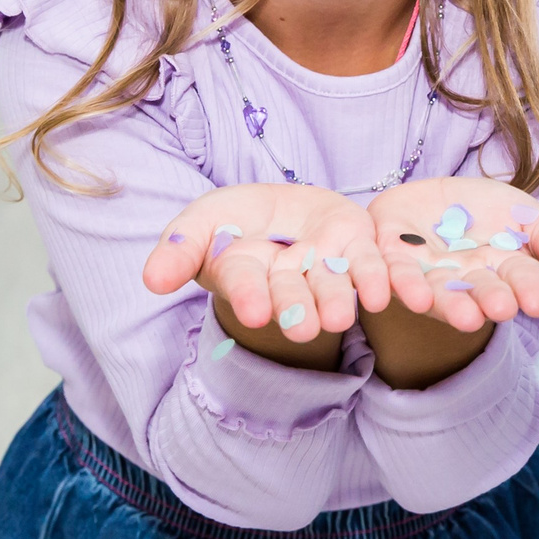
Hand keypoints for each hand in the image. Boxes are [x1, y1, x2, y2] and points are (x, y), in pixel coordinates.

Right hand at [143, 182, 389, 343]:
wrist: (278, 210)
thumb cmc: (231, 222)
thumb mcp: (199, 224)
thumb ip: (178, 249)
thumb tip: (153, 280)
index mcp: (245, 274)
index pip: (245, 286)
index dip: (249, 298)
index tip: (255, 312)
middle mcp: (286, 278)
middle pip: (291, 294)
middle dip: (298, 309)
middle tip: (306, 328)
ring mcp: (324, 264)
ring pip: (332, 285)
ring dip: (338, 301)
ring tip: (342, 317)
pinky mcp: (357, 245)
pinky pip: (371, 265)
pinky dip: (380, 281)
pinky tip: (386, 295)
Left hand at [364, 176, 538, 333]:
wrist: (434, 200)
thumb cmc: (487, 214)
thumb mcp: (525, 215)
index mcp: (502, 269)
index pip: (520, 280)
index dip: (529, 290)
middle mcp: (466, 279)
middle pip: (479, 291)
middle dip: (489, 300)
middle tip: (501, 310)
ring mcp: (428, 272)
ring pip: (438, 291)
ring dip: (448, 304)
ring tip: (462, 315)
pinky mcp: (391, 257)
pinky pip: (395, 273)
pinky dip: (402, 285)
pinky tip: (412, 295)